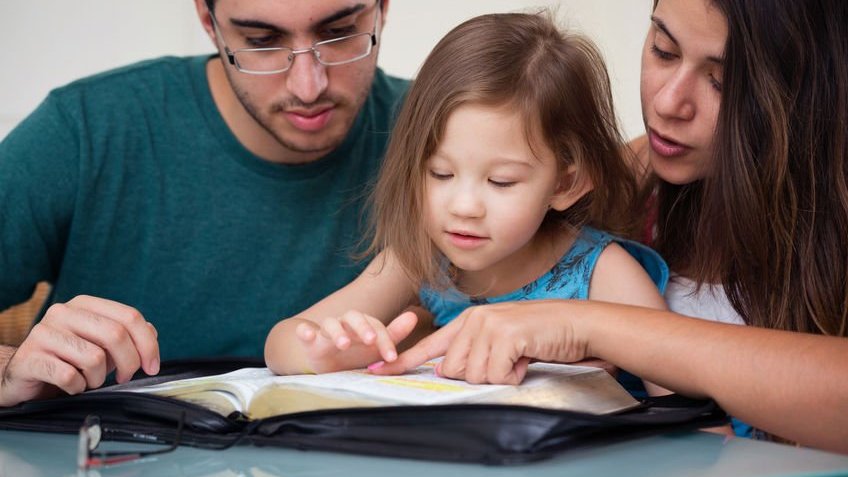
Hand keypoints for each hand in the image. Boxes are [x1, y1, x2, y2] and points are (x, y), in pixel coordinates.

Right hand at [0, 295, 159, 406]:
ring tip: (89, 380)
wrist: (24, 375)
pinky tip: (71, 386)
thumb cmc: (67, 359)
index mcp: (84, 304)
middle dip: (129, 363)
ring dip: (98, 378)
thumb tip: (151, 333)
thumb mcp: (100, 344)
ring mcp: (43, 333)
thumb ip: (126, 335)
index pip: (129, 316)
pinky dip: (78, 387)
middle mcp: (63, 313)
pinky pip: (70, 376)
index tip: (152, 366)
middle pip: (116, 334)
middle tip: (125, 378)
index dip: (148, 344)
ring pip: (94, 358)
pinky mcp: (30, 358)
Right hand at [295, 310, 417, 372]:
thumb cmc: (356, 354)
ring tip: (343, 344)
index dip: (385, 340)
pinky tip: (307, 333)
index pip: (376, 326)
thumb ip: (394, 334)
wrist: (328, 366)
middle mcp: (344, 323)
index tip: (391, 357)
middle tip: (370, 341)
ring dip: (337, 331)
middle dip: (362, 328)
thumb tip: (413, 316)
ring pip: (330, 324)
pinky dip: (305, 331)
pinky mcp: (310, 343)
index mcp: (362, 323)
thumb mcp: (375, 348)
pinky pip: (304, 332)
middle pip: (353, 317)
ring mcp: (326, 332)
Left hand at [372, 300, 590, 383]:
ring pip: (473, 375)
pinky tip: (526, 359)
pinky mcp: (504, 335)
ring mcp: (488, 325)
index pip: (429, 345)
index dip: (402, 361)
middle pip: (452, 370)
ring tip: (517, 358)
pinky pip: (496, 374)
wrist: (575, 324)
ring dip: (499, 375)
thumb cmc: (540, 335)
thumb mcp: (501, 340)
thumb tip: (451, 372)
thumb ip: (475, 351)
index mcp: (469, 321)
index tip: (376, 371)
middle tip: (505, 362)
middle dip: (479, 375)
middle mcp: (473, 320)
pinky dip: (513, 375)